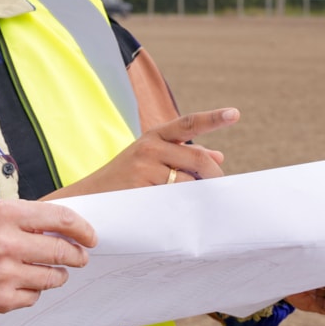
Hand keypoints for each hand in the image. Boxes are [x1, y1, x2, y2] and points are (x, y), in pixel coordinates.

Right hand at [0, 199, 96, 316]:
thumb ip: (27, 219)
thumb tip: (67, 228)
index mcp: (6, 215)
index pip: (61, 219)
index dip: (83, 229)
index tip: (91, 237)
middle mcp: (6, 243)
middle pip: (63, 252)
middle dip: (76, 255)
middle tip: (78, 257)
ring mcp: (4, 275)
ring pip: (52, 278)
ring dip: (56, 275)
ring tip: (46, 270)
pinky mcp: (0, 300)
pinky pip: (33, 297)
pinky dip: (31, 291)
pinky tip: (17, 283)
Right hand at [52, 108, 237, 198]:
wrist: (90, 197)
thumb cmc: (126, 178)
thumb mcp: (152, 159)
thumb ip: (183, 155)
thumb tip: (219, 156)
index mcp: (154, 136)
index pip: (188, 123)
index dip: (213, 118)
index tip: (234, 113)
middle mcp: (150, 147)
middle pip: (197, 157)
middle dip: (214, 176)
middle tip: (221, 190)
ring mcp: (144, 168)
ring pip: (188, 182)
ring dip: (198, 195)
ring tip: (196, 204)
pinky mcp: (141, 189)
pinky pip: (175, 200)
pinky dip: (184, 207)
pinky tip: (180, 212)